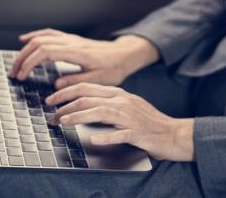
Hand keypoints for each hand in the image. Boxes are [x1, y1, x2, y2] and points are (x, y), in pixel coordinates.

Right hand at [9, 29, 158, 88]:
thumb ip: (77, 81)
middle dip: (23, 57)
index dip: (30, 63)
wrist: (123, 55)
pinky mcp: (70, 39)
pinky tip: (25, 40)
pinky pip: (49, 34)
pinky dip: (35, 36)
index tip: (22, 75)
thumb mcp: (99, 80)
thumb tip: (56, 84)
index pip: (46, 52)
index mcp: (77, 52)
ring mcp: (70, 39)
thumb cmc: (113, 68)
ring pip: (42, 38)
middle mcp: (71, 42)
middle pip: (39, 43)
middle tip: (14, 73)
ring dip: (26, 49)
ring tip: (16, 63)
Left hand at [46, 82, 194, 161]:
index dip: (67, 92)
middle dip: (66, 105)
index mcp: (119, 94)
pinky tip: (93, 139)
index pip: (88, 87)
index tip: (52, 99)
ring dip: (79, 117)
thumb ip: (108, 103)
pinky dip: (105, 136)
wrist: (174, 133)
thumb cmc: (148, 122)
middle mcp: (123, 102)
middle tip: (52, 114)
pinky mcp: (137, 133)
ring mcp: (130, 117)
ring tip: (63, 122)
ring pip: (100, 112)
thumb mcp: (127, 106)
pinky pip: (119, 134)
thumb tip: (84, 104)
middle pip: (90, 98)